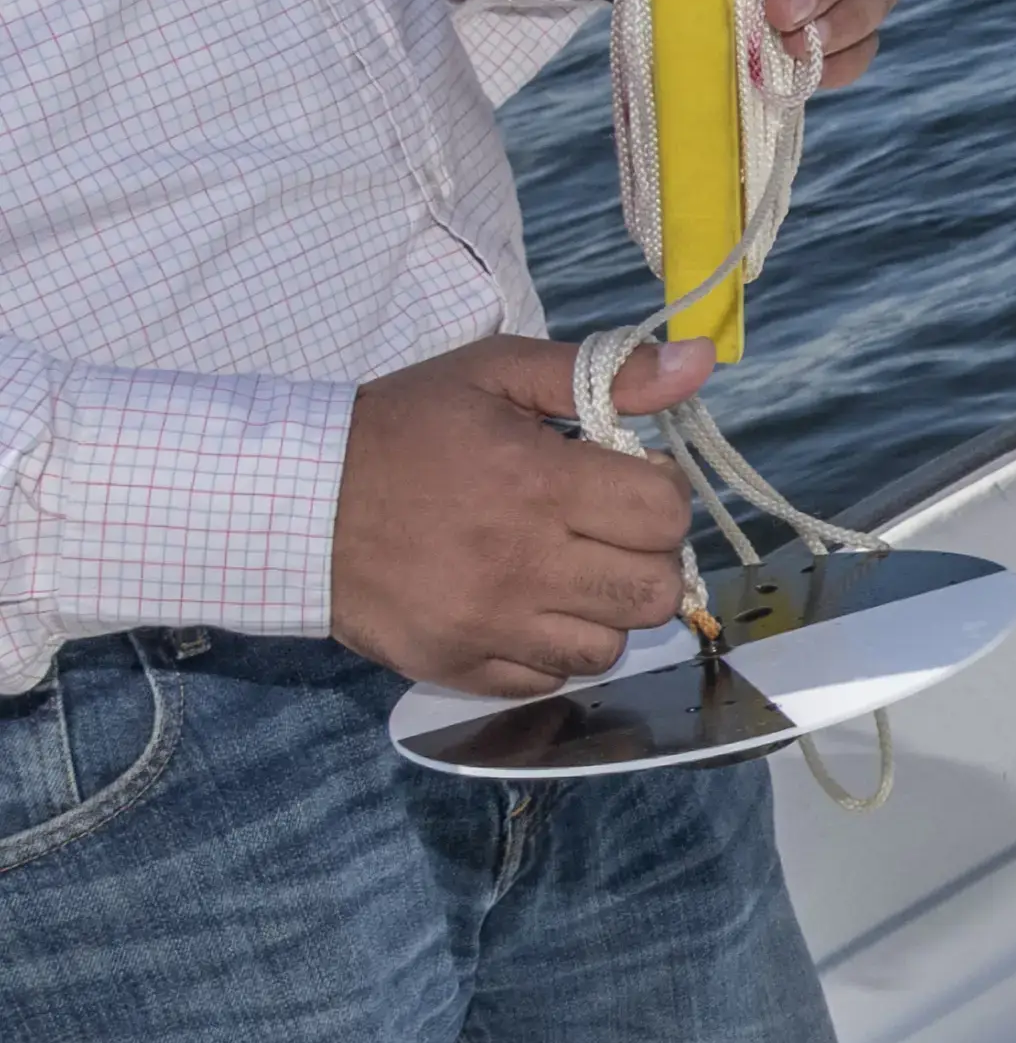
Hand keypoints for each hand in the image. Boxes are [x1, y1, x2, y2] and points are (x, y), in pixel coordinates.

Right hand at [330, 332, 707, 696]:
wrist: (289, 498)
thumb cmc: (398, 428)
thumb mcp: (493, 374)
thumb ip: (602, 372)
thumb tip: (698, 361)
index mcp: (538, 485)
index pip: (665, 514)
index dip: (658, 496)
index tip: (623, 482)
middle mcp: (521, 564)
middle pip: (655, 591)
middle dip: (644, 558)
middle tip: (602, 533)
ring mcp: (487, 625)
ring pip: (611, 647)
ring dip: (603, 611)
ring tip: (563, 572)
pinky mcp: (455, 666)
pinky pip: (548, 680)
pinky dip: (550, 651)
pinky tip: (523, 608)